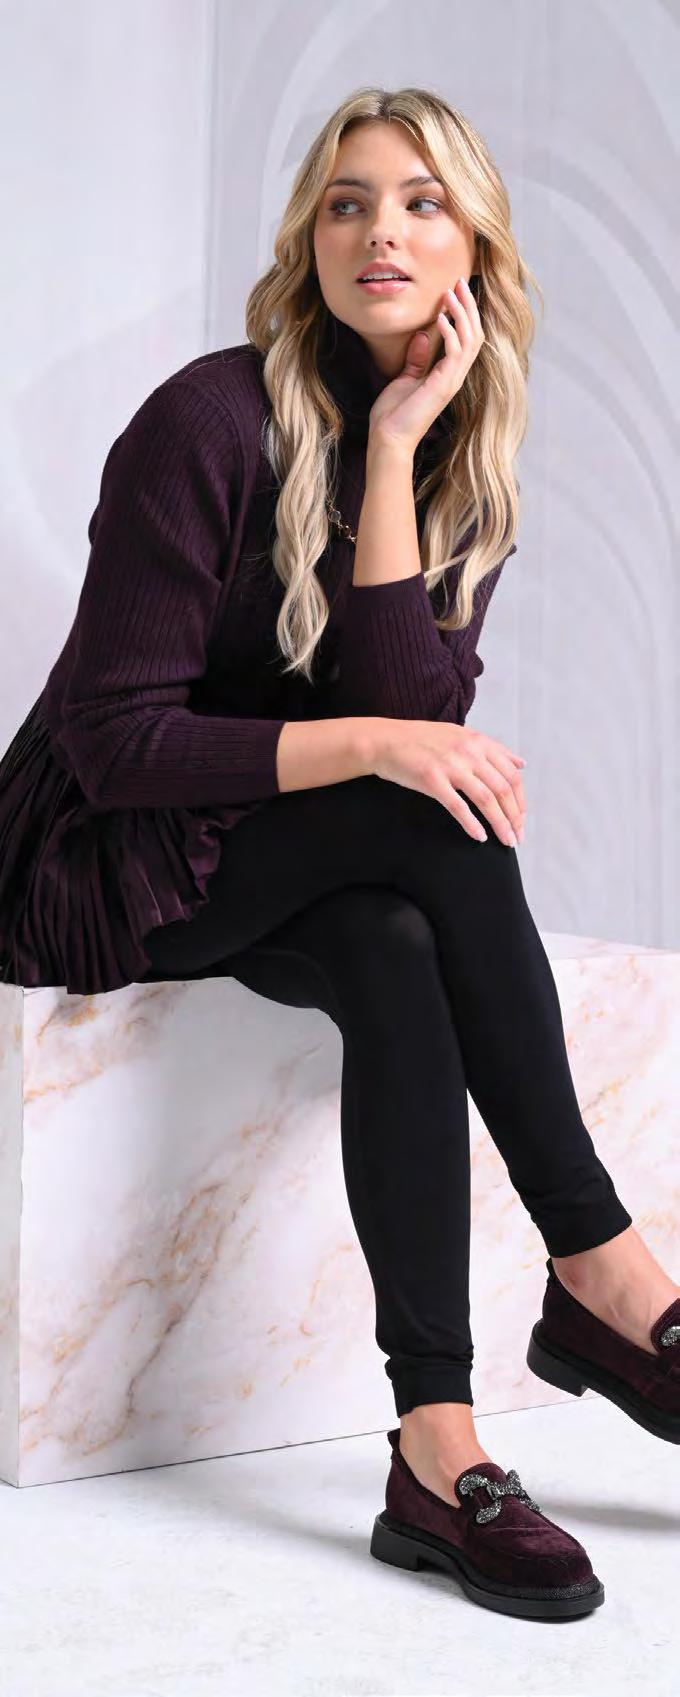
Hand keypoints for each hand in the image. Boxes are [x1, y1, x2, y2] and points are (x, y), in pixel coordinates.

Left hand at [367, 277, 484, 458]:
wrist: (388, 439)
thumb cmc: (394, 414)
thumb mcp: (405, 378)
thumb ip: (417, 358)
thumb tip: (423, 336)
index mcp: (448, 374)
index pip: (466, 338)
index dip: (464, 314)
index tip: (454, 291)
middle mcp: (455, 376)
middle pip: (475, 334)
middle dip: (468, 306)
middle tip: (459, 282)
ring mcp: (451, 381)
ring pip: (470, 340)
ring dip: (461, 314)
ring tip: (450, 293)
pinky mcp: (443, 386)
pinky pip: (455, 353)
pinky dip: (450, 333)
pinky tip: (440, 318)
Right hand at [371, 718, 525, 846]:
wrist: (385, 741)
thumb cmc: (422, 740)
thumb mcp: (461, 736)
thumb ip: (492, 749)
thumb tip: (521, 763)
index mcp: (478, 742)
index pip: (511, 774)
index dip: (520, 799)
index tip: (521, 818)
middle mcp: (469, 752)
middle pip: (502, 789)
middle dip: (514, 817)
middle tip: (517, 837)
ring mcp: (450, 765)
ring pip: (486, 799)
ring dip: (500, 823)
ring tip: (506, 841)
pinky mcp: (432, 780)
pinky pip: (458, 806)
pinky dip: (472, 824)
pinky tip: (480, 837)